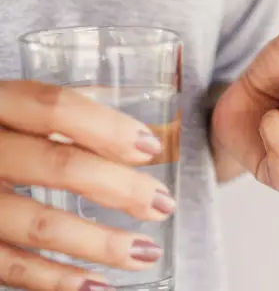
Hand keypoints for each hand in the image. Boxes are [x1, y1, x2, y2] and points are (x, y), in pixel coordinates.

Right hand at [0, 81, 175, 290]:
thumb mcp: (11, 111)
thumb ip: (60, 116)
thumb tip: (133, 129)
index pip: (54, 108)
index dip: (107, 128)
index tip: (150, 148)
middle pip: (59, 165)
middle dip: (120, 187)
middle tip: (161, 203)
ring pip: (40, 224)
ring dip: (102, 243)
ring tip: (147, 251)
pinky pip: (12, 267)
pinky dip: (58, 280)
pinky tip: (98, 285)